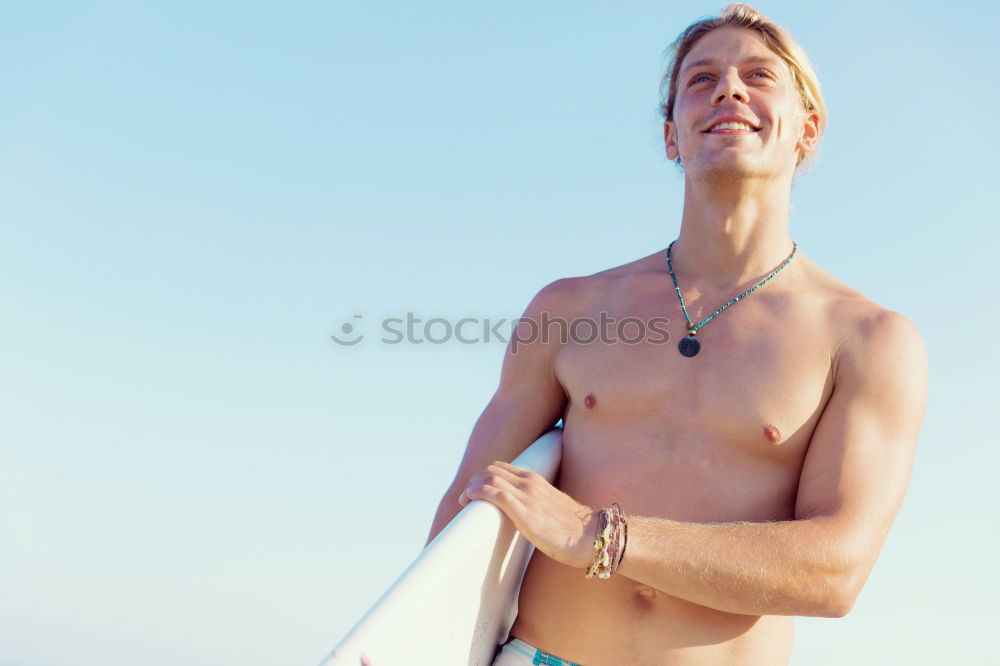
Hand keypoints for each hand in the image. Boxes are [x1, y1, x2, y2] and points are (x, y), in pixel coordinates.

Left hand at [459, 461, 596, 568]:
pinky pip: (497, 495)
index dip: (482, 476)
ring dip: (472, 487)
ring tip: (464, 500)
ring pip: (490, 479)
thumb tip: (522, 515)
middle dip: (474, 481)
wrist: (593, 537)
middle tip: (466, 497)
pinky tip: (470, 500)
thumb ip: (535, 505)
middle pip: (491, 470)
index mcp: (536, 480)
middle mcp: (530, 483)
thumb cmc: (573, 529)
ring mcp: (528, 496)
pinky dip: (479, 493)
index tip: (474, 490)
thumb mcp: (550, 508)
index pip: (501, 468)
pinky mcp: (526, 513)